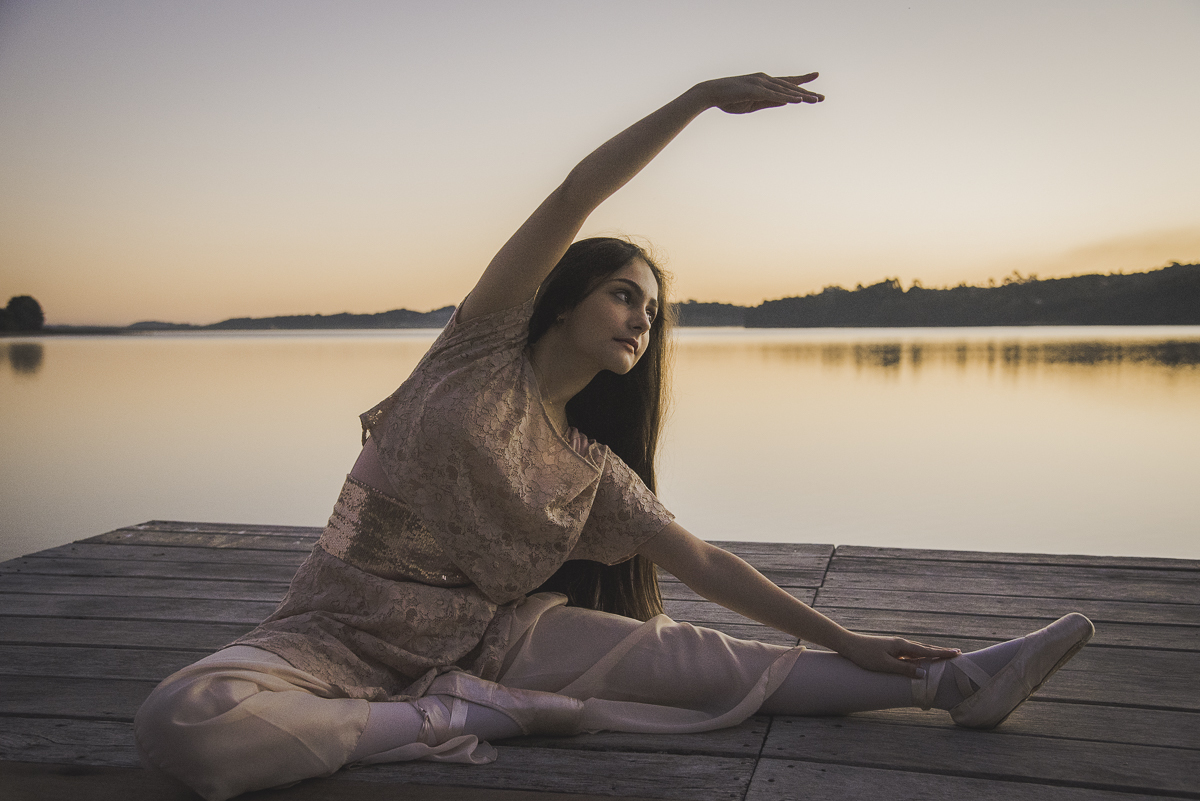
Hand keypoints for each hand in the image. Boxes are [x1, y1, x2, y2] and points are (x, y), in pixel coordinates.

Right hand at [697, 72, 823, 114]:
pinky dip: (787, 97)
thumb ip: (770, 102)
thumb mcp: (753, 104)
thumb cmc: (730, 99)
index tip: (814, 84)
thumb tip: (786, 102)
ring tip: (816, 100)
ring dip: (801, 96)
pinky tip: (798, 100)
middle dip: (807, 92)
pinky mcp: (755, 90)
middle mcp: (766, 80)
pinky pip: (775, 95)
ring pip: (786, 90)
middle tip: (823, 98)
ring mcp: (761, 84)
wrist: (712, 93)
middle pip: (790, 86)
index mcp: (765, 83)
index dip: (802, 84)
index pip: (787, 83)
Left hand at [832, 631, 960, 677]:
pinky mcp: (891, 650)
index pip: (927, 651)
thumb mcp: (885, 665)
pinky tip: (921, 660)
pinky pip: (910, 654)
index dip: (942, 653)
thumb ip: (904, 669)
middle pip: (925, 649)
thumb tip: (924, 674)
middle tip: (957, 653)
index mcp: (902, 646)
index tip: (957, 653)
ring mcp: (896, 646)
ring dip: (931, 653)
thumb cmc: (865, 656)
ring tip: (943, 655)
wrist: (849, 645)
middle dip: (940, 651)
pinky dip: (920, 656)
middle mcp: (901, 644)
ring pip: (918, 651)